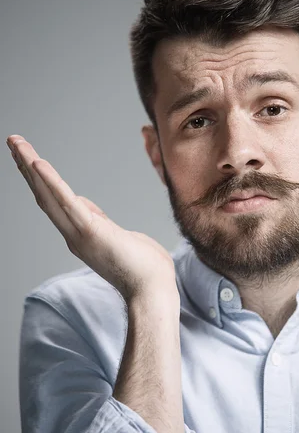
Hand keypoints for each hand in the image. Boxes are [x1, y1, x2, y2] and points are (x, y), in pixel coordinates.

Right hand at [6, 135, 177, 303]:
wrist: (152, 291)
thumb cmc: (144, 268)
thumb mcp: (117, 237)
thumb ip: (100, 222)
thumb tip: (89, 208)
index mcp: (80, 234)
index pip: (54, 201)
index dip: (39, 179)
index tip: (29, 159)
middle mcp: (73, 234)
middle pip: (44, 194)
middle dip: (26, 167)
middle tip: (12, 141)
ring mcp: (79, 233)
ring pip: (48, 194)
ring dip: (30, 167)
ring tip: (16, 144)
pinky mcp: (91, 231)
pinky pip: (66, 202)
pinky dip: (51, 182)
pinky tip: (38, 164)